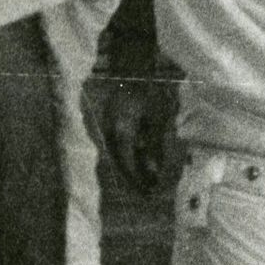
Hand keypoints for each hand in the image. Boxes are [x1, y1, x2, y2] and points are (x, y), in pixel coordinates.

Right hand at [93, 73, 178, 190]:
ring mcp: (106, 128)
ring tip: (146, 182)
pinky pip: (117, 147)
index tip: (149, 191)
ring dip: (131, 169)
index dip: (138, 179)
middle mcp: (109, 133)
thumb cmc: (149, 93)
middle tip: (148, 192)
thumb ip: (155, 146)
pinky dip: (128, 157)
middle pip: (120, 163)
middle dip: (134, 178)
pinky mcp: (108, 125)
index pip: (128, 163)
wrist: (131, 71)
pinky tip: (139, 164)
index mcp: (122, 132)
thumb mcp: (158, 120)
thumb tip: (154, 170)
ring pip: (117, 156)